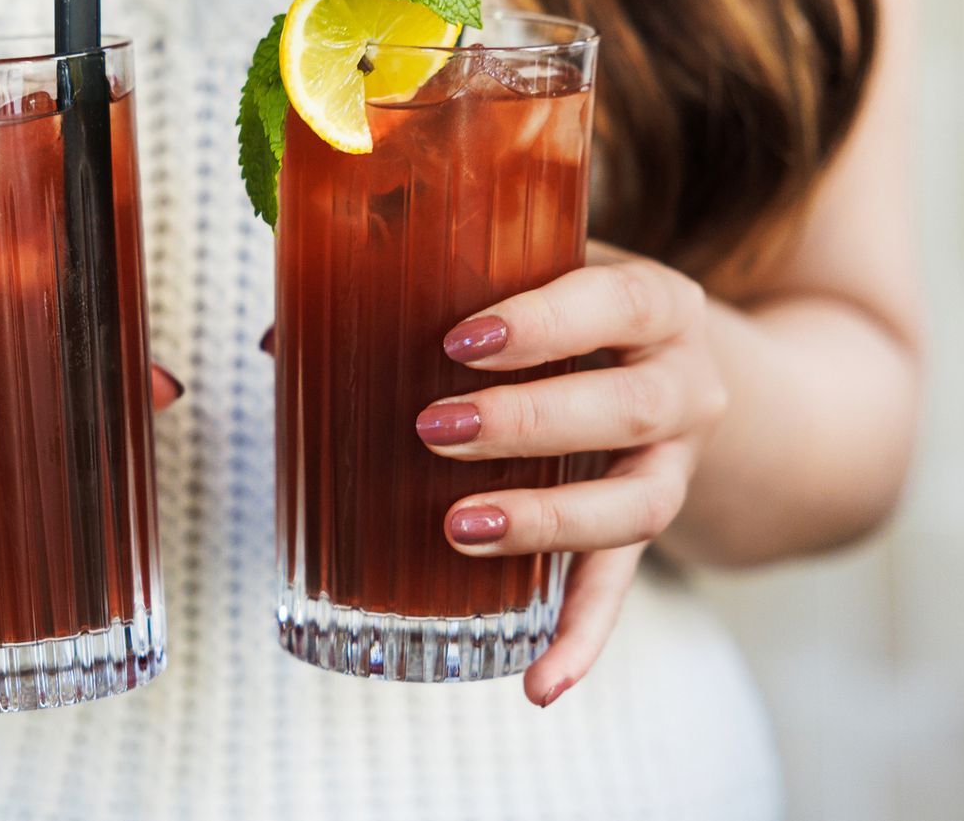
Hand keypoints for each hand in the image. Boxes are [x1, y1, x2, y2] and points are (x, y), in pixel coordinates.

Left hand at [419, 245, 726, 706]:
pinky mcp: (651, 533)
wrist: (671, 365)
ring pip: (636, 507)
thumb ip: (431, 291)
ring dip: (548, 522)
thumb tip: (279, 338)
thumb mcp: (531, 280)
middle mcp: (684, 386)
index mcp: (656, 306)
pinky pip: (621, 591)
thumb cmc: (574, 314)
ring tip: (459, 528)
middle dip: (530, 422)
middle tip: (434, 429)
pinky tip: (536, 684)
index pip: (618, 303)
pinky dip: (579, 639)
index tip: (460, 340)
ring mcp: (674, 467)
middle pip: (628, 410)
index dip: (547, 323)